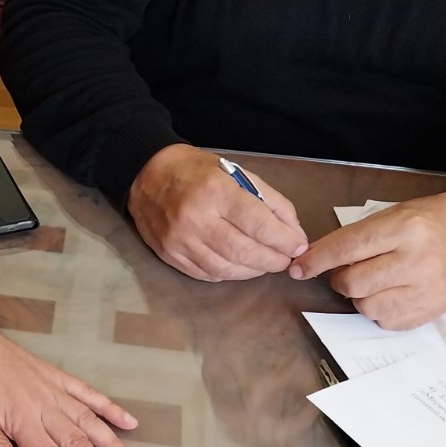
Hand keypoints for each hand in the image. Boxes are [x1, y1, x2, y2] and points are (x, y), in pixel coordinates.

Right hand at [128, 144, 308, 280]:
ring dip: (253, 271)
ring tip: (265, 263)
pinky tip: (239, 266)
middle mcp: (196, 218)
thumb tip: (294, 233)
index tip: (298, 246)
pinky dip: (229, 274)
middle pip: (244, 252)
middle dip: (273, 260)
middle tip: (285, 259)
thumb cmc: (196, 172)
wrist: (147, 175)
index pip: (259, 224)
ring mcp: (180, 240)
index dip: (284, 240)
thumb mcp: (238, 174)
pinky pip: (207, 274)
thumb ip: (270, 202)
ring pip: (226, 269)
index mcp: (216, 191)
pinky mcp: (170, 255)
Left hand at [290, 191, 445, 329]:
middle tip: (352, 270)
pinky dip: (380, 310)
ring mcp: (426, 290)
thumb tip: (315, 259)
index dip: (317, 260)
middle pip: (353, 282)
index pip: (347, 248)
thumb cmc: (432, 221)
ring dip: (361, 296)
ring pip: (366, 306)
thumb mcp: (395, 215)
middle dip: (342, 279)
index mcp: (404, 228)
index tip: (298, 268)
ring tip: (378, 280)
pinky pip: (386, 321)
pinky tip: (394, 293)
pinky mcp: (430, 312)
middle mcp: (416, 260)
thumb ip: (358, 237)